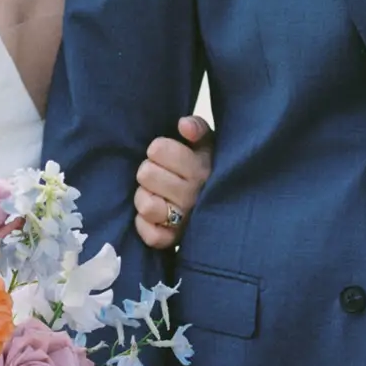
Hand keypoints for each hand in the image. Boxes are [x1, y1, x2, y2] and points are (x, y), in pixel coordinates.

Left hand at [134, 114, 212, 249]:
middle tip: (158, 174)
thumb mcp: (207, 144)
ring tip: (154, 193)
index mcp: (200, 168)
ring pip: (146, 205)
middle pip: (145, 174)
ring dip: (144, 196)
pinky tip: (153, 215)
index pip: (158, 149)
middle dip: (147, 171)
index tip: (163, 154)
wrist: (221, 204)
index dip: (157, 149)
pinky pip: (149, 234)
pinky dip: (145, 224)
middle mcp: (193, 196)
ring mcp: (184, 221)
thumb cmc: (206, 168)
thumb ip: (197, 128)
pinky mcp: (174, 241)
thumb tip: (183, 125)